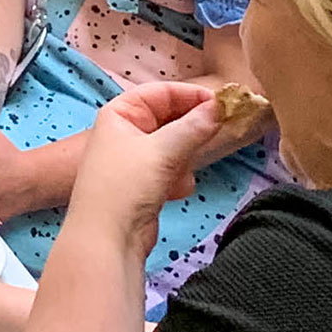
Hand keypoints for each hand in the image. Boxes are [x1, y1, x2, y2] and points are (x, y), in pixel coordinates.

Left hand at [69, 82, 219, 249]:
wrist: (108, 239)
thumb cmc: (125, 185)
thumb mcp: (162, 151)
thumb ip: (194, 127)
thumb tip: (220, 107)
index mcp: (120, 113)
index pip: (161, 93)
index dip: (191, 95)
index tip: (223, 103)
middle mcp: (127, 131)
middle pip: (171, 118)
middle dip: (192, 129)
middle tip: (220, 131)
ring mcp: (137, 158)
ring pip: (176, 146)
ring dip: (185, 158)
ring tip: (181, 171)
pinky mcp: (147, 182)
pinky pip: (174, 170)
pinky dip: (178, 178)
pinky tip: (174, 192)